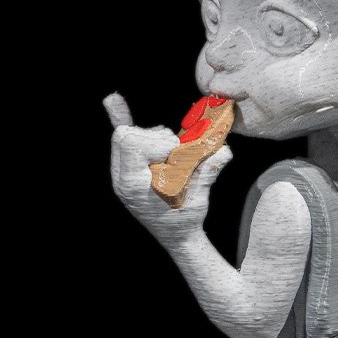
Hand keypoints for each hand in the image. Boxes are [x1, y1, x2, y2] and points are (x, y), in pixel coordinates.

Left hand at [105, 92, 232, 244]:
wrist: (177, 237)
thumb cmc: (187, 220)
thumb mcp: (199, 197)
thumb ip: (208, 171)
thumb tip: (224, 150)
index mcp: (132, 184)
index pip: (131, 143)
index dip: (156, 142)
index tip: (175, 156)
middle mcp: (122, 177)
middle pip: (125, 135)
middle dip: (154, 138)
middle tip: (175, 155)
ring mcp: (123, 172)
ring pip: (129, 134)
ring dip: (154, 137)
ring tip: (171, 154)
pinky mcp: (129, 168)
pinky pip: (122, 139)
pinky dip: (119, 116)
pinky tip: (112, 99)